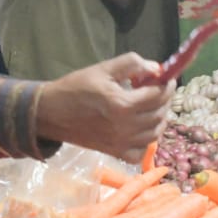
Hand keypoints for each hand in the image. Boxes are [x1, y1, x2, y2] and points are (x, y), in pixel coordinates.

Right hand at [35, 53, 172, 160]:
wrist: (51, 113)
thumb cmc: (76, 87)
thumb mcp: (103, 69)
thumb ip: (131, 64)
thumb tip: (156, 68)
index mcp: (122, 104)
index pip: (158, 95)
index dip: (167, 85)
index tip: (167, 79)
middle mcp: (125, 127)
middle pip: (159, 114)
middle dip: (164, 100)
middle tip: (159, 90)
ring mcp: (121, 143)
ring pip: (154, 133)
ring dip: (159, 118)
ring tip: (152, 106)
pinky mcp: (115, 153)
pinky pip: (141, 151)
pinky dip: (146, 141)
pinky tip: (140, 128)